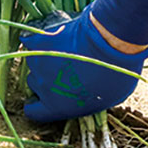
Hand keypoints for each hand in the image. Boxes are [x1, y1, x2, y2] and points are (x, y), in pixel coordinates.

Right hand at [20, 10, 147, 122]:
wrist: (109, 42)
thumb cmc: (115, 73)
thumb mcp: (108, 98)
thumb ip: (88, 99)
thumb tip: (87, 94)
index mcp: (56, 106)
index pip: (34, 112)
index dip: (39, 104)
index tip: (45, 98)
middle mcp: (42, 87)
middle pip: (35, 84)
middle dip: (47, 79)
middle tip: (64, 70)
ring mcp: (38, 63)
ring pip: (36, 63)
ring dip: (45, 58)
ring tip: (65, 50)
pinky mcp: (38, 41)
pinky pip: (32, 42)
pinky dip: (40, 40)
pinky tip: (52, 35)